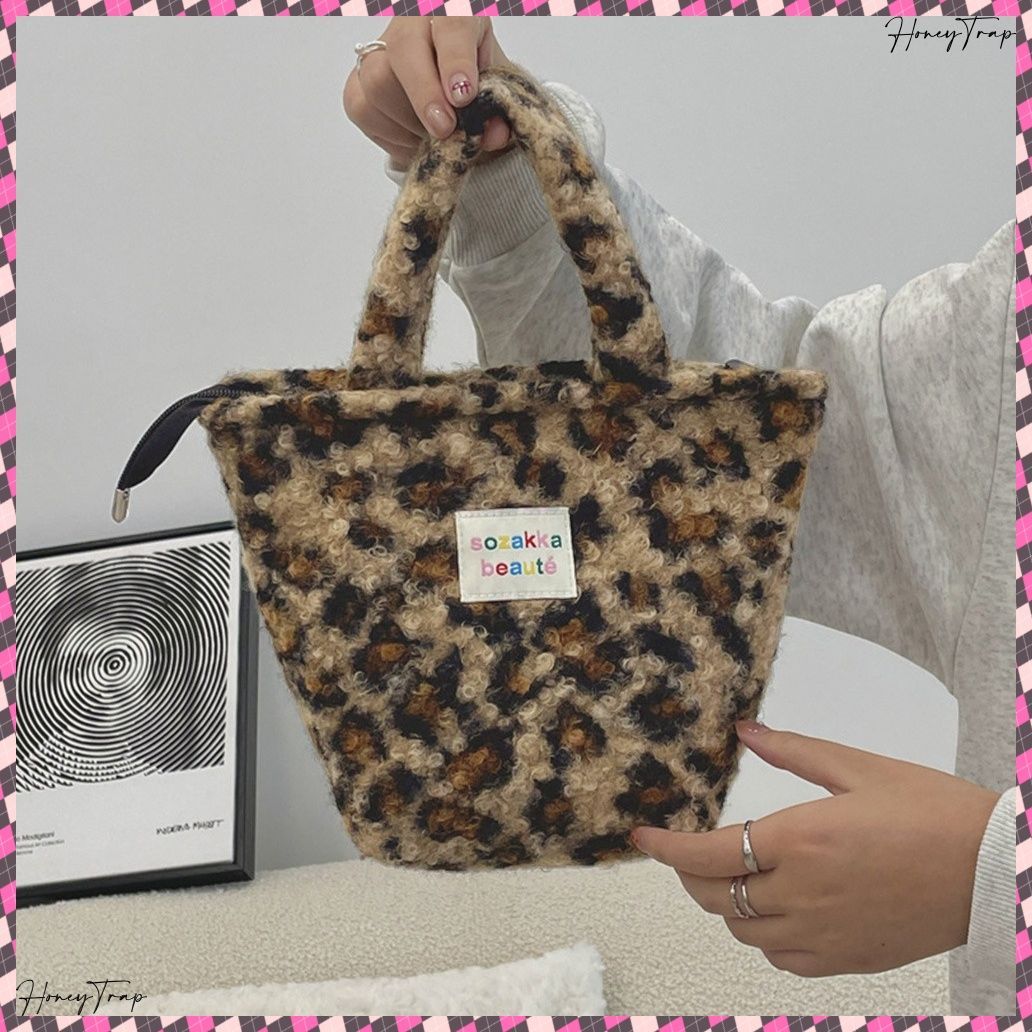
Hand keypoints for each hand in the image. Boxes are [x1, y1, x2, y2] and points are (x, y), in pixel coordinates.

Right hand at [342, 17, 513, 170]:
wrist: (449, 88)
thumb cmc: (475, 80)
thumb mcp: (497, 88)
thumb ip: (499, 109)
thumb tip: (494, 135)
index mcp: (452, 14)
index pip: (452, 26)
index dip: (456, 61)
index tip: (464, 96)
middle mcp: (411, 25)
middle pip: (404, 50)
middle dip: (424, 95)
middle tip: (444, 130)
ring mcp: (379, 52)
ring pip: (377, 82)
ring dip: (409, 123)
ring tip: (435, 141)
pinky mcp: (357, 82)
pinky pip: (362, 109)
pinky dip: (391, 135)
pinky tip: (414, 141)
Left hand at [632, 720, 1000, 976]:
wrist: (994, 870)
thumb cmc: (930, 810)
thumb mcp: (857, 768)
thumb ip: (792, 750)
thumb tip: (742, 729)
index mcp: (801, 840)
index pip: (706, 854)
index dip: (665, 848)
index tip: (641, 837)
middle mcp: (802, 893)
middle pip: (714, 896)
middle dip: (689, 873)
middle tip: (688, 851)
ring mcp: (824, 935)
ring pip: (743, 930)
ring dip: (726, 902)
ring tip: (734, 874)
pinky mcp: (847, 960)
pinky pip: (781, 959)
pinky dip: (764, 936)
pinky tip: (775, 910)